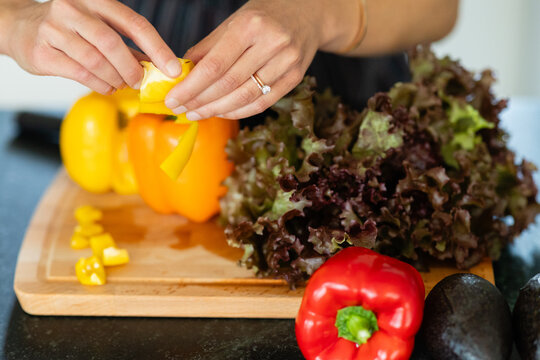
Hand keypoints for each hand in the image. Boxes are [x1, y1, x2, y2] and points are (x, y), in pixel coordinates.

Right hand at [2, 0, 179, 93]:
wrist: (19, 27)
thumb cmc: (69, 29)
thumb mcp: (100, 28)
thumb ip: (128, 47)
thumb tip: (159, 68)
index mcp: (96, 0)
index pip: (134, 24)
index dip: (158, 48)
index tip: (173, 69)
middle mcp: (73, 9)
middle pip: (112, 43)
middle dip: (132, 68)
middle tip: (140, 82)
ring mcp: (54, 29)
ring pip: (96, 61)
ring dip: (115, 79)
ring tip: (121, 85)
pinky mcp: (42, 52)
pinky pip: (80, 73)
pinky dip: (100, 85)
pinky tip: (107, 87)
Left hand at [164, 0, 356, 119]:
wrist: (306, 13)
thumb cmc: (262, 18)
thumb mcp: (233, 23)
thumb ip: (207, 49)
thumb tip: (180, 76)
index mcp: (250, 26)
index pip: (214, 65)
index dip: (191, 87)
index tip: (173, 100)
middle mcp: (271, 43)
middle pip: (229, 84)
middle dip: (200, 101)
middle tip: (181, 110)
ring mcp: (287, 62)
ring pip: (245, 97)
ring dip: (217, 110)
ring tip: (197, 114)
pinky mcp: (296, 77)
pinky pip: (262, 103)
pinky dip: (238, 112)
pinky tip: (221, 113)